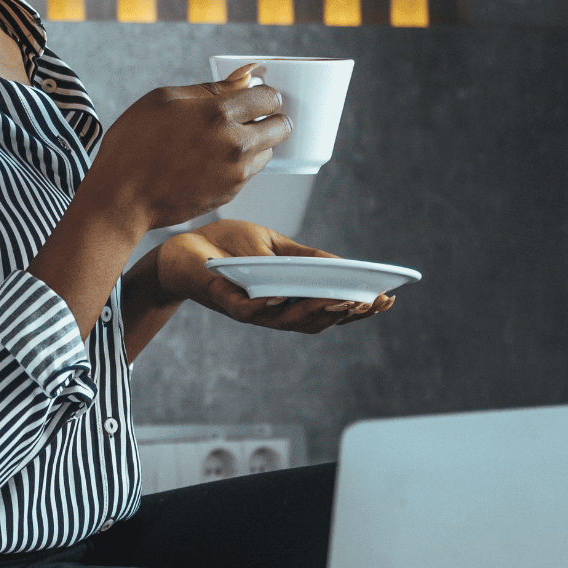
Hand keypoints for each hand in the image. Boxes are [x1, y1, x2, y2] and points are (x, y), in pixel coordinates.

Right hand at [79, 66, 292, 230]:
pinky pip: (249, 173)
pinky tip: (209, 162)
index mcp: (217, 113)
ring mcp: (235, 173)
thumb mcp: (162, 100)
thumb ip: (209, 88)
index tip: (251, 97)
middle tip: (248, 118)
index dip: (263, 94)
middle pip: (282, 126)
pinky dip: (238, 165)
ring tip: (222, 143)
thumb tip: (246, 77)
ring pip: (268, 152)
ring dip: (255, 144)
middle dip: (270, 118)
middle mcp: (234, 144)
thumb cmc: (133, 144)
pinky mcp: (230, 194)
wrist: (121, 198)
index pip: (269, 97)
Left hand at [152, 219, 395, 333]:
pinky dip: (268, 307)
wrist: (179, 248)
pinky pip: (249, 310)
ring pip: (288, 321)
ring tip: (342, 302)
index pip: (329, 309)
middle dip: (346, 314)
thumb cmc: (224, 247)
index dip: (358, 309)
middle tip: (372, 303)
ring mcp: (249, 309)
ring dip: (315, 313)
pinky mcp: (224, 302)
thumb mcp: (272, 246)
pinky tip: (285, 298)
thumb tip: (343, 264)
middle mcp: (272, 311)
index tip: (387, 299)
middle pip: (315, 321)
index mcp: (288, 297)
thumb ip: (304, 257)